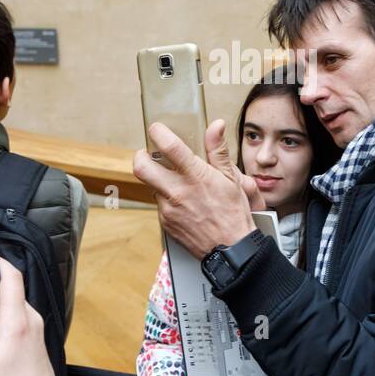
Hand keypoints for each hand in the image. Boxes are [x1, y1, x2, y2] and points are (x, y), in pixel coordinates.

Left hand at [132, 120, 256, 259]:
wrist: (231, 250)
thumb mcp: (231, 178)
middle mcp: (178, 191)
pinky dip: (167, 200)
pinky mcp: (165, 223)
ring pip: (151, 187)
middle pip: (141, 167)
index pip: (168, 147)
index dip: (158, 133)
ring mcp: (168, 209)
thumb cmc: (234, 214)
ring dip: (158, 181)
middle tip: (147, 154)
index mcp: (195, 176)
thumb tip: (215, 126)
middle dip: (140, 156)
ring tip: (176, 183)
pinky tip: (183, 203)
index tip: (157, 130)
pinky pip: (159, 205)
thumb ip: (218, 150)